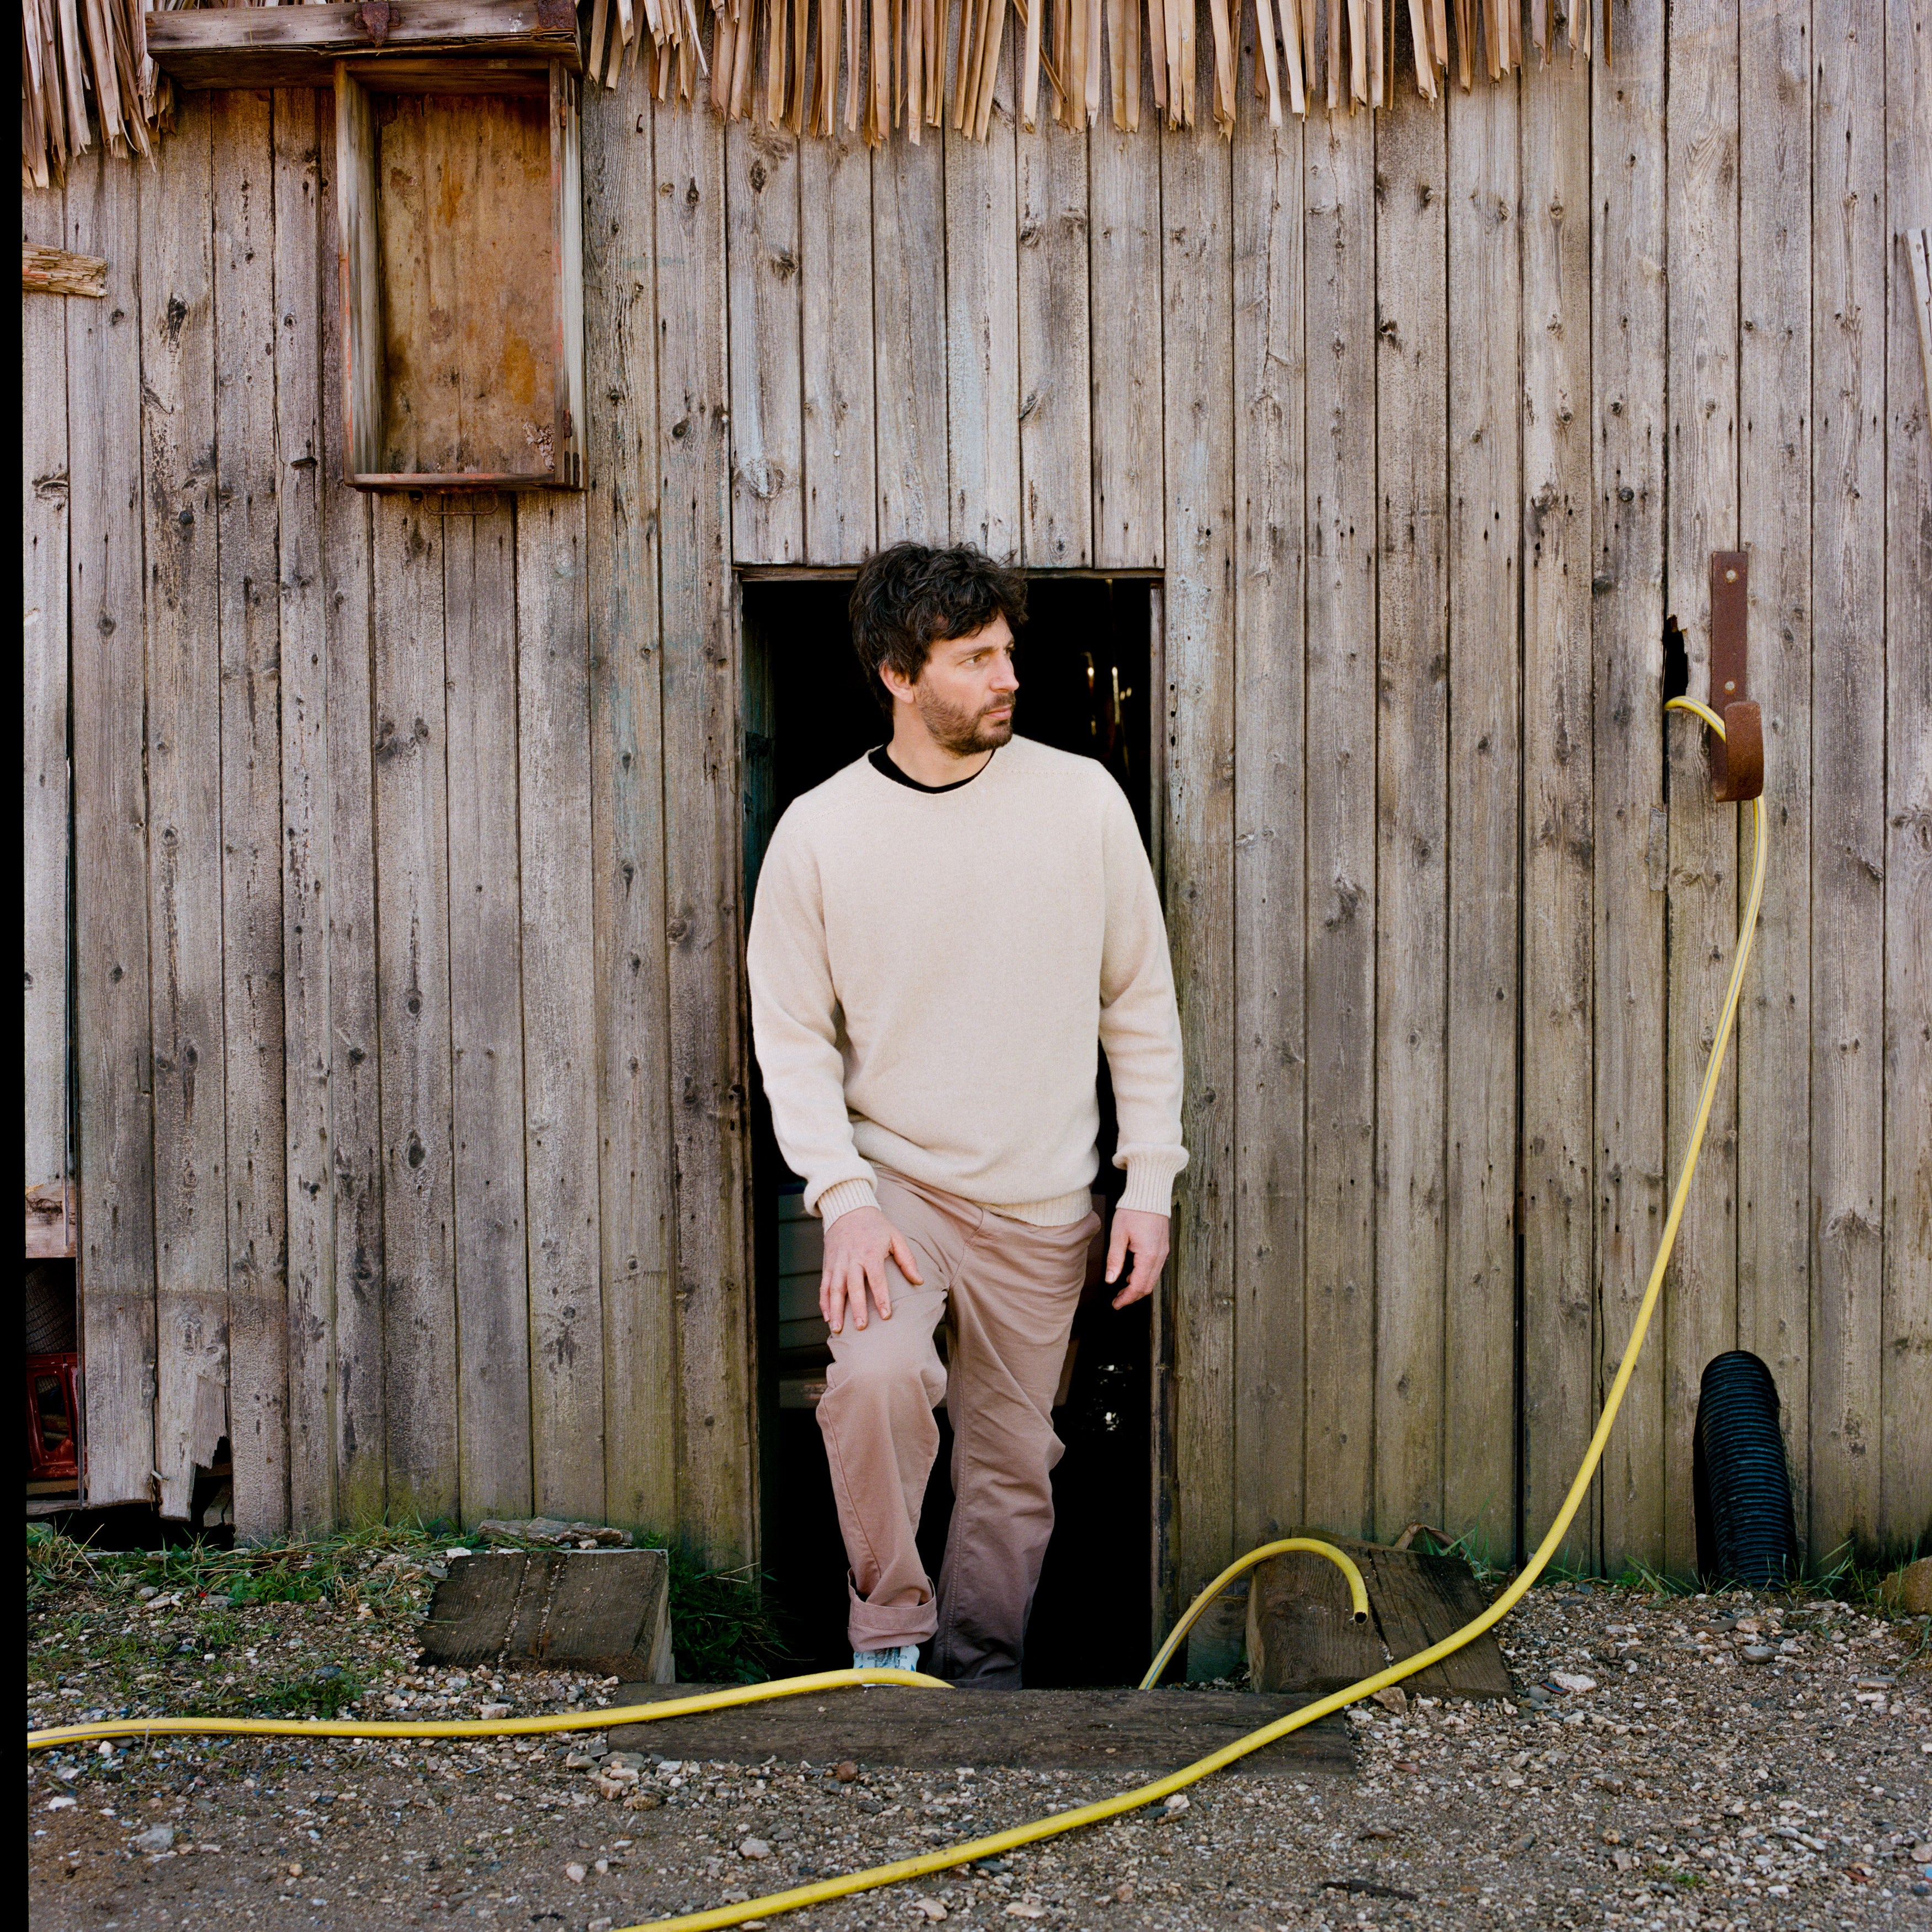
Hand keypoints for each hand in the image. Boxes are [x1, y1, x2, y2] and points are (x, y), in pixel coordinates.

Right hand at [820, 1206, 924, 1333]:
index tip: (886, 1315)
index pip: (876, 1279)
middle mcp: (852, 1259)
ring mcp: (837, 1262)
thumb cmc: (876, 1226)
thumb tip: (918, 1281)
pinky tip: (826, 1316)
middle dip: (856, 1308)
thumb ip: (907, 1259)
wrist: (848, 1209)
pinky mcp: (828, 1264)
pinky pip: (824, 1285)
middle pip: (853, 1286)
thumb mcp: (895, 1236)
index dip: (881, 1298)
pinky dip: (823, 1301)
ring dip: (835, 1309)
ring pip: (834, 1288)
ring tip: (836, 1329)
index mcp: (870, 1253)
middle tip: (861, 1327)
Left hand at [1104, 1208, 1169, 1308]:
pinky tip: (1131, 1274)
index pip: (1138, 1286)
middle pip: (1148, 1286)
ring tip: (1122, 1290)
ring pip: (1152, 1279)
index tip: (1115, 1304)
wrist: (1150, 1193)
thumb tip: (1110, 1280)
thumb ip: (1115, 1259)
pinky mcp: (1163, 1247)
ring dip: (1138, 1287)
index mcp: (1148, 1255)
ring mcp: (1163, 1252)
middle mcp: (1159, 1256)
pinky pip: (1155, 1268)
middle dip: (1132, 1296)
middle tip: (1117, 1300)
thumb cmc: (1132, 1210)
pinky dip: (1144, 1276)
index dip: (1127, 1298)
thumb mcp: (1118, 1234)